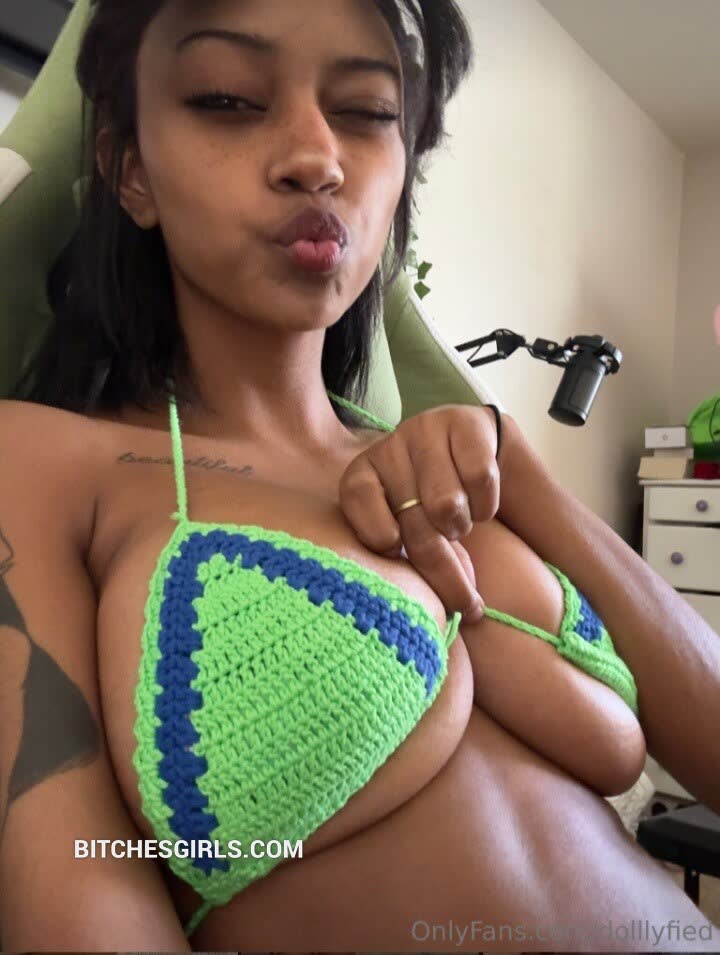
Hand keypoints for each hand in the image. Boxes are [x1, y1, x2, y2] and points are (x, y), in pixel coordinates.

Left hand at [338, 403, 502, 623]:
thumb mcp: (405, 533)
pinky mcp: (466, 424)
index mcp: (362, 475)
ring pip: (448, 504)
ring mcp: (426, 431)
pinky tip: (482, 506)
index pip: (357, 500)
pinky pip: (480, 478)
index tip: (396, 550)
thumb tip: (402, 622)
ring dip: (461, 527)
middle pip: (413, 521)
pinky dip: (486, 504)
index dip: (378, 531)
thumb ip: (397, 561)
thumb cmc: (430, 509)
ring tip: (460, 528)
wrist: (476, 457)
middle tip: (464, 601)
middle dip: (443, 570)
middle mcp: (389, 448)